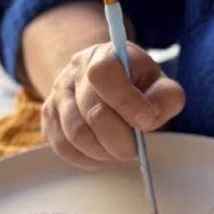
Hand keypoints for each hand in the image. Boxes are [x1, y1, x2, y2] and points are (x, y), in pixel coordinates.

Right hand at [41, 42, 184, 168]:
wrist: (106, 83)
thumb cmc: (137, 86)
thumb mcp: (159, 83)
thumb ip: (166, 96)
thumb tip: (150, 117)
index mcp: (104, 55)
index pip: (103, 74)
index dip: (126, 102)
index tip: (146, 122)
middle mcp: (75, 70)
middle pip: (92, 112)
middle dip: (120, 139)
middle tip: (135, 149)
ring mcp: (58, 93)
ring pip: (76, 134)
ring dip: (104, 151)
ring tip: (120, 150)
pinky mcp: (48, 117)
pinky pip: (64, 147)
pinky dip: (87, 158)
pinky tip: (102, 152)